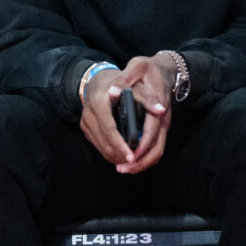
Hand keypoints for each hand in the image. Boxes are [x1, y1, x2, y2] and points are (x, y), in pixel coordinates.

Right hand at [79, 55, 171, 174]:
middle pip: (104, 142)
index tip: (132, 157)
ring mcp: (85, 122)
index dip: (120, 145)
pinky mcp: (85, 128)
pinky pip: (97, 145)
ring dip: (116, 157)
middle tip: (136, 164)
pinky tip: (122, 155)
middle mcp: (89, 114)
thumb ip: (147, 97)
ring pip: (100, 147)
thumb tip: (161, 110)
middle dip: (120, 156)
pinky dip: (110, 152)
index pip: (109, 129)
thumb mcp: (134, 85)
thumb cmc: (119, 82)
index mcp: (99, 103)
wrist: (98, 80)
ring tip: (131, 163)